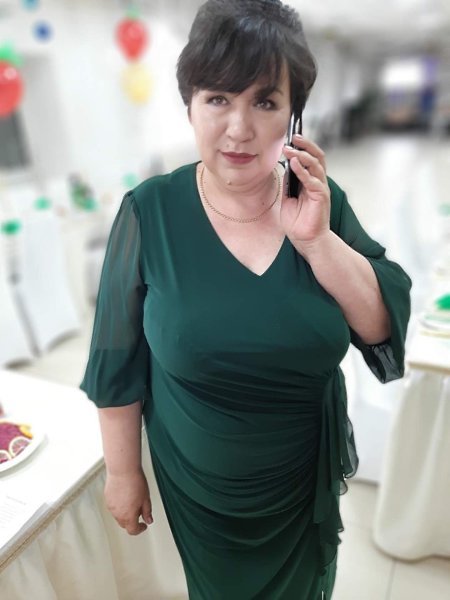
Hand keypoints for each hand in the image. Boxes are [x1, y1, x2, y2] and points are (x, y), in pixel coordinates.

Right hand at [104, 468, 152, 534]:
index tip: (143, 525)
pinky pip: (113, 507)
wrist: (123, 470)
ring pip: (118, 516)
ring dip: (125, 513)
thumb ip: (147, 511)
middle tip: (139, 512)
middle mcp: (118, 514)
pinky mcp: (107, 499)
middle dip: (132, 521)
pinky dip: (119, 506)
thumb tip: (149, 520)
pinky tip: (125, 496)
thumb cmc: (135, 482)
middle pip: (125, 524)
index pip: (133, 530)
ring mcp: (111, 507)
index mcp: (129, 516)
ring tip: (132, 500)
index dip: (139, 529)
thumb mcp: (146, 498)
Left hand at [280, 134, 330, 252]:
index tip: (291, 138)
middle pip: (317, 156)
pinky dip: (303, 171)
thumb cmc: (298, 222)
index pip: (310, 158)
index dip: (303, 147)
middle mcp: (318, 182)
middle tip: (294, 136)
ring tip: (290, 149)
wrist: (305, 241)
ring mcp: (321, 189)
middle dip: (306, 145)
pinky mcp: (321, 197)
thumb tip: (285, 167)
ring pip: (316, 165)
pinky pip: (313, 180)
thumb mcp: (287, 199)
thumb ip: (288, 183)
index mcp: (311, 181)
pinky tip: (294, 163)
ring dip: (302, 155)